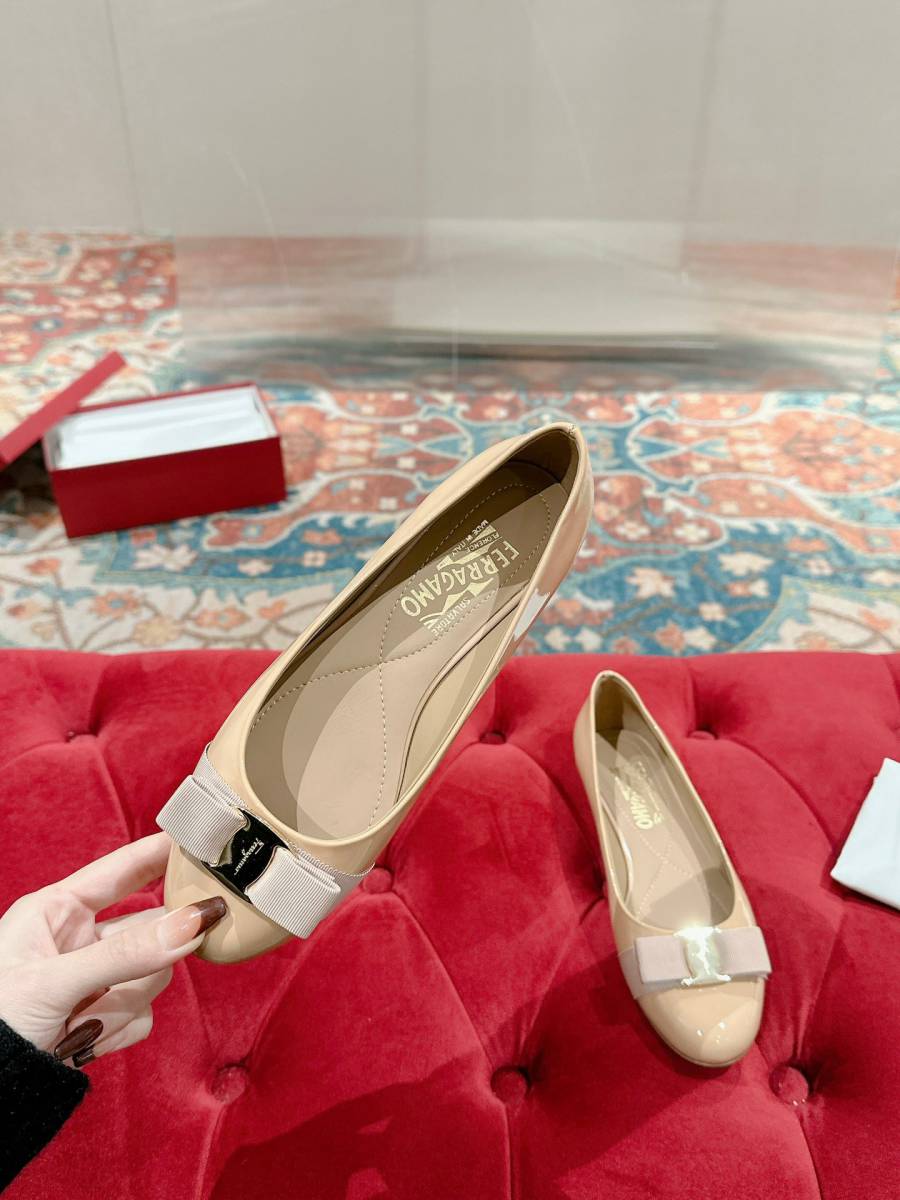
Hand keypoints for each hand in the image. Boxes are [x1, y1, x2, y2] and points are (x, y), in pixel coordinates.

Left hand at [0, 832, 224, 1065]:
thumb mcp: (55, 982)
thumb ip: (128, 953)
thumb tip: (195, 921)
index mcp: (57, 912)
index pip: (121, 870)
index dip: (159, 853)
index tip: (203, 839)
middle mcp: (79, 941)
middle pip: (149, 930)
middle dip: (144, 958)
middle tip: (150, 964)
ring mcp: (95, 980)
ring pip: (152, 975)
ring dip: (122, 1003)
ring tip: (82, 1023)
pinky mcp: (104, 1017)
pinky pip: (144, 1014)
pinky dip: (118, 1030)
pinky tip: (82, 1042)